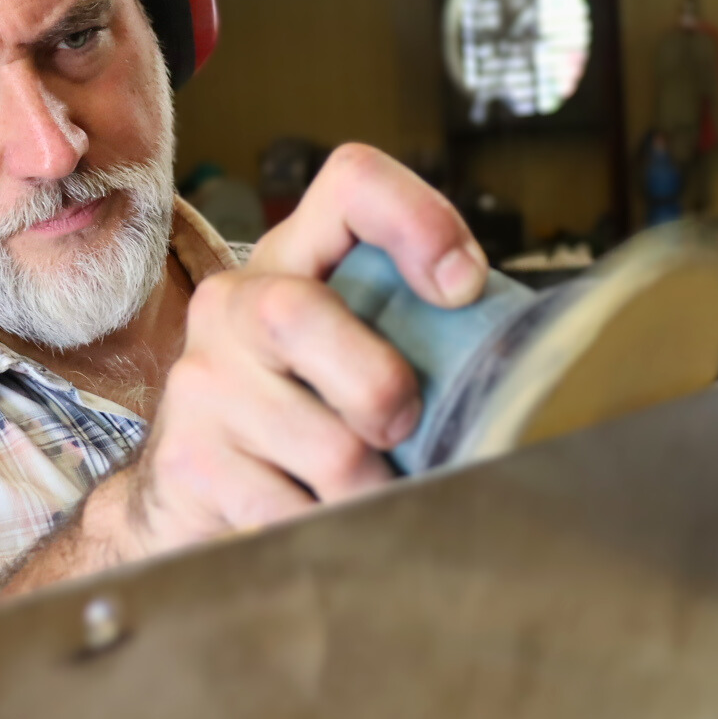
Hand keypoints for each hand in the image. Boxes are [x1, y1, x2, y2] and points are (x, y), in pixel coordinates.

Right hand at [90, 145, 484, 561]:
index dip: (420, 221)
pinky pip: (294, 515)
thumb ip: (417, 332)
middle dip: (378, 390)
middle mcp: (231, 304)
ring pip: (326, 446)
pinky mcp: (189, 463)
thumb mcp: (355, 351)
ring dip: (372, 490)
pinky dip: (333, 534)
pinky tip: (324, 523)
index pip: (353, 184)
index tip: (462, 288)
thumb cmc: (308, 412)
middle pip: (299, 316)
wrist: (193, 493)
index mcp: (291, 259)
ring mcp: (202, 383)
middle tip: (400, 430)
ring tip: (367, 494)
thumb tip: (527, 367)